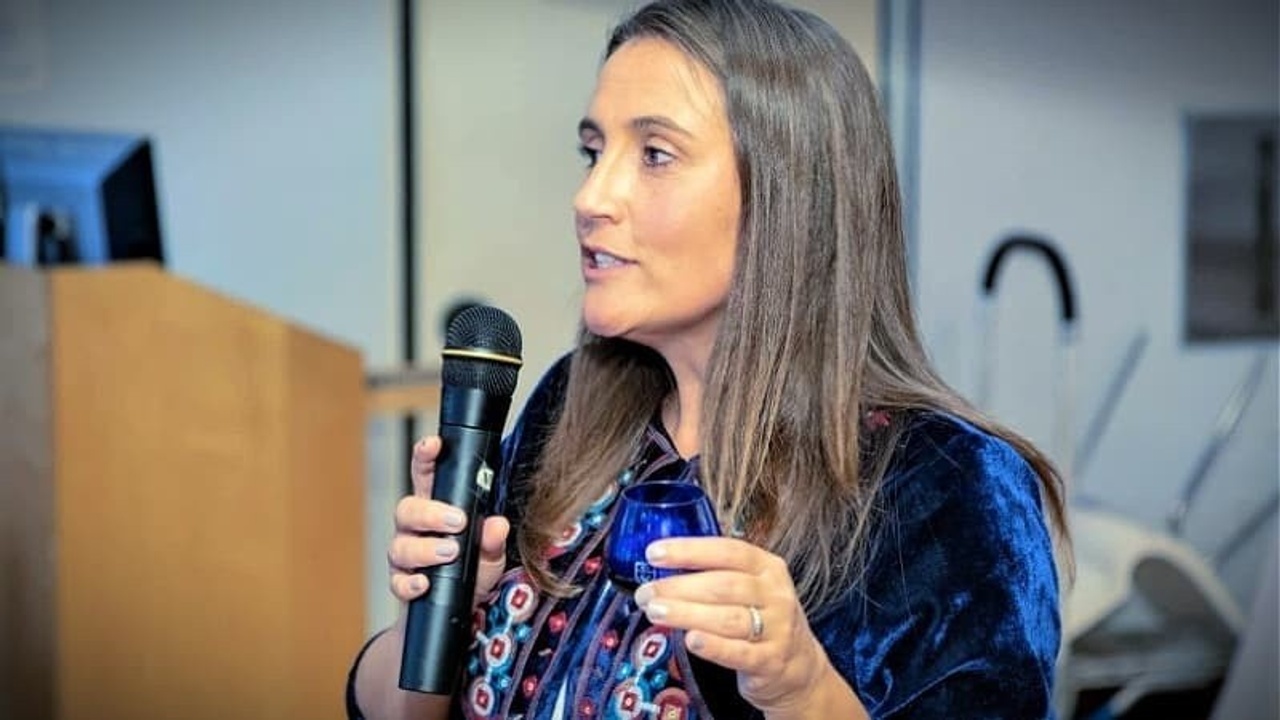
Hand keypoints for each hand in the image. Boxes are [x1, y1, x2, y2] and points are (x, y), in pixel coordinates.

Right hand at [386, 436, 510, 606]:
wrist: (459, 610)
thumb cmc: (472, 571)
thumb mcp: (490, 554)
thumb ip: (493, 539)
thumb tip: (497, 525)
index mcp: (435, 507)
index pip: (426, 475)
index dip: (425, 456)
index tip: (433, 445)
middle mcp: (415, 528)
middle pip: (407, 509)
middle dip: (431, 513)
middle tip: (457, 522)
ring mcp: (405, 555)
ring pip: (400, 545)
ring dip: (425, 548)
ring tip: (450, 553)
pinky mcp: (401, 584)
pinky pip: (398, 582)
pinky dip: (411, 583)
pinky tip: (425, 583)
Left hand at [632, 537, 833, 714]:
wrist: (798, 665)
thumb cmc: (762, 618)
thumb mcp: (750, 587)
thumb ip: (715, 574)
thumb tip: (662, 566)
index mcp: (767, 567)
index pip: (727, 551)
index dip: (689, 550)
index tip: (654, 553)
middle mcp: (775, 594)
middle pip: (724, 585)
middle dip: (679, 587)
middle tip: (646, 591)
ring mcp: (777, 629)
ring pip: (728, 619)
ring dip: (687, 614)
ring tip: (656, 611)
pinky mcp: (770, 661)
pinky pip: (739, 653)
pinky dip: (713, 646)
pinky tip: (690, 640)